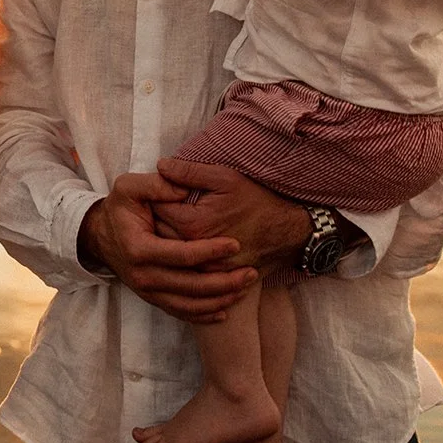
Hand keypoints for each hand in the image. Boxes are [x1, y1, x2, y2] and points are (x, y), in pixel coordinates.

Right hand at [79, 172, 256, 322]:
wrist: (100, 235)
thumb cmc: (120, 209)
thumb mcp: (129, 187)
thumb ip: (157, 184)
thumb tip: (184, 188)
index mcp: (139, 248)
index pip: (181, 255)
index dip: (210, 251)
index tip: (235, 244)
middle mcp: (142, 275)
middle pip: (190, 286)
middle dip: (224, 282)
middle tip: (251, 272)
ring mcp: (147, 291)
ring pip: (189, 305)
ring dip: (220, 300)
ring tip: (245, 288)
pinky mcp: (152, 299)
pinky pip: (181, 313)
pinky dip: (204, 315)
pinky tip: (226, 309)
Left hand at [150, 158, 309, 273]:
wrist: (288, 232)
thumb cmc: (257, 201)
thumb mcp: (225, 178)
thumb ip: (189, 172)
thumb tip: (161, 165)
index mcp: (193, 224)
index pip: (157, 209)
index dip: (155, 195)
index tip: (158, 187)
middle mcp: (196, 250)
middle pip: (159, 233)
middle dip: (156, 217)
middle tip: (159, 203)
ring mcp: (205, 267)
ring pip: (171, 252)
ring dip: (166, 237)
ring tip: (170, 220)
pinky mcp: (214, 276)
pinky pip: (188, 266)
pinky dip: (182, 253)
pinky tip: (184, 240)